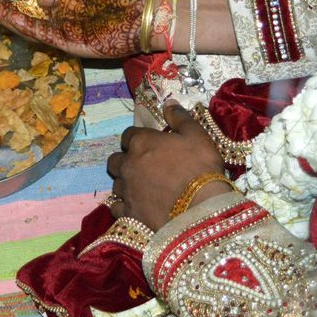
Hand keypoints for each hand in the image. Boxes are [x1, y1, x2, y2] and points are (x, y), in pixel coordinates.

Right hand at [0, 0, 154, 57]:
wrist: (150, 9)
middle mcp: (65, 14)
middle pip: (28, 8)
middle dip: (6, 2)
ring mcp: (66, 29)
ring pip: (30, 23)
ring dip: (8, 15)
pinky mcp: (70, 43)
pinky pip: (43, 34)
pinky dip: (24, 26)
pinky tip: (8, 16)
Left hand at [108, 102, 226, 230]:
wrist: (201, 208)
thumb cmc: (200, 167)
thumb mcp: (196, 135)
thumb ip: (179, 117)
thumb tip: (168, 103)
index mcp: (141, 143)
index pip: (128, 135)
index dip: (137, 139)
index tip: (149, 145)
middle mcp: (128, 164)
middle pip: (115, 159)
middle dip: (125, 160)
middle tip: (142, 167)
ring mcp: (126, 190)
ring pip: (116, 183)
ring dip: (125, 183)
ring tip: (141, 188)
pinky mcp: (128, 213)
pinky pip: (116, 207)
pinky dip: (123, 205)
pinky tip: (134, 207)